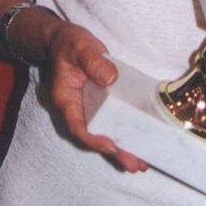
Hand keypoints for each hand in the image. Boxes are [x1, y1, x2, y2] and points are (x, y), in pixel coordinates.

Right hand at [45, 21, 147, 172]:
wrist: (64, 39)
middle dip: (114, 152)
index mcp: (66, 100)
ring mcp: (89, 107)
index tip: (110, 145)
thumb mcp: (80, 47)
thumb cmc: (69, 43)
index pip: (78, 126)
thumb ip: (92, 61)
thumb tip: (110, 78)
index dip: (94, 139)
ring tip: (141, 164)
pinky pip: (111, 120)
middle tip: (134, 166)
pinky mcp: (100, 102)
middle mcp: (77, 109)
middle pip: (94, 137)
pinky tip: (139, 142)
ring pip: (104, 133)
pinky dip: (124, 132)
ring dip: (121, 148)